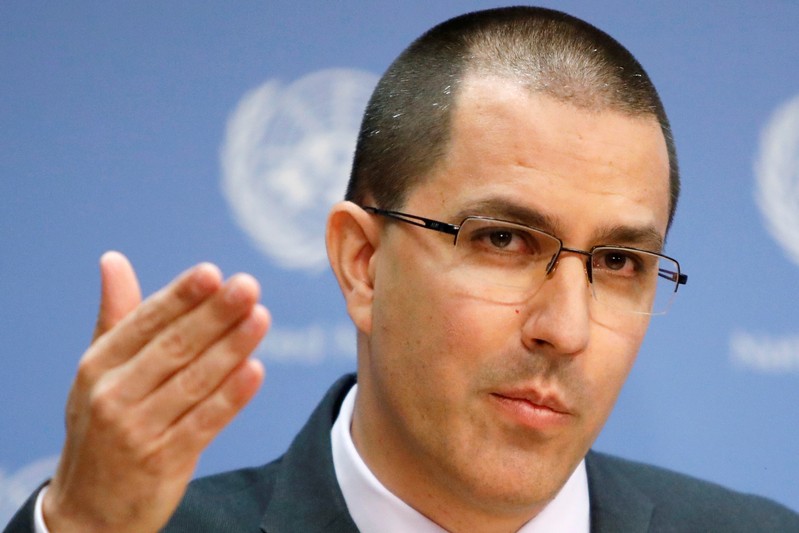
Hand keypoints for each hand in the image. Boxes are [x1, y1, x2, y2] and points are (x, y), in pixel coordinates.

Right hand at [42, 252, 268, 532]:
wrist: (88, 510)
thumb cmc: (101, 425)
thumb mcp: (98, 371)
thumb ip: (117, 317)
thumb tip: (114, 260)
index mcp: (99, 364)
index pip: (145, 322)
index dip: (181, 297)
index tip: (213, 272)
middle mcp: (113, 395)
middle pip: (174, 348)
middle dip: (214, 315)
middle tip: (248, 286)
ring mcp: (137, 431)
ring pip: (193, 382)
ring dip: (231, 348)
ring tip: (261, 318)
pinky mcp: (163, 461)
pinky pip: (204, 423)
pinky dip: (231, 397)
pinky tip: (255, 371)